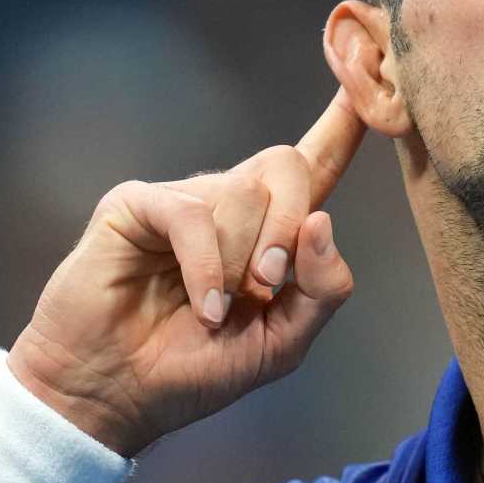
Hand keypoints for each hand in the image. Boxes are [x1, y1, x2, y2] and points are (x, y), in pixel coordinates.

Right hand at [5, 88, 367, 453]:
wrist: (116, 396)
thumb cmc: (192, 370)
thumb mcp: (282, 343)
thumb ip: (322, 291)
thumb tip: (323, 222)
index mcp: (269, 231)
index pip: (316, 163)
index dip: (343, 124)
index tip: (367, 86)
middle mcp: (228, 204)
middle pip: (289, 165)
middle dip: (289, 227)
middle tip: (266, 287)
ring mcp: (182, 200)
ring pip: (245, 195)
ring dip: (241, 263)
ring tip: (216, 311)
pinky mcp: (137, 205)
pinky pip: (194, 215)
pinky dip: (207, 269)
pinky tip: (204, 307)